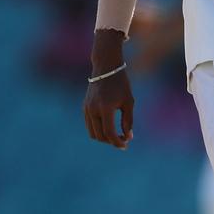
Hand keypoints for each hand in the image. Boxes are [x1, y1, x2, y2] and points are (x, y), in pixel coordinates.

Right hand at [83, 30, 133, 149]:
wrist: (106, 68)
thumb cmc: (121, 83)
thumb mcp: (128, 101)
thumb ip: (128, 120)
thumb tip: (128, 137)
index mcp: (106, 107)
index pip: (109, 133)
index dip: (118, 142)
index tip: (126, 146)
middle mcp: (93, 109)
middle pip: (100, 136)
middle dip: (112, 141)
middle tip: (124, 139)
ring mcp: (87, 108)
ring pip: (93, 133)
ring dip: (104, 138)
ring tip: (117, 135)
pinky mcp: (84, 107)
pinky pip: (90, 125)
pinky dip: (98, 130)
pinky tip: (109, 127)